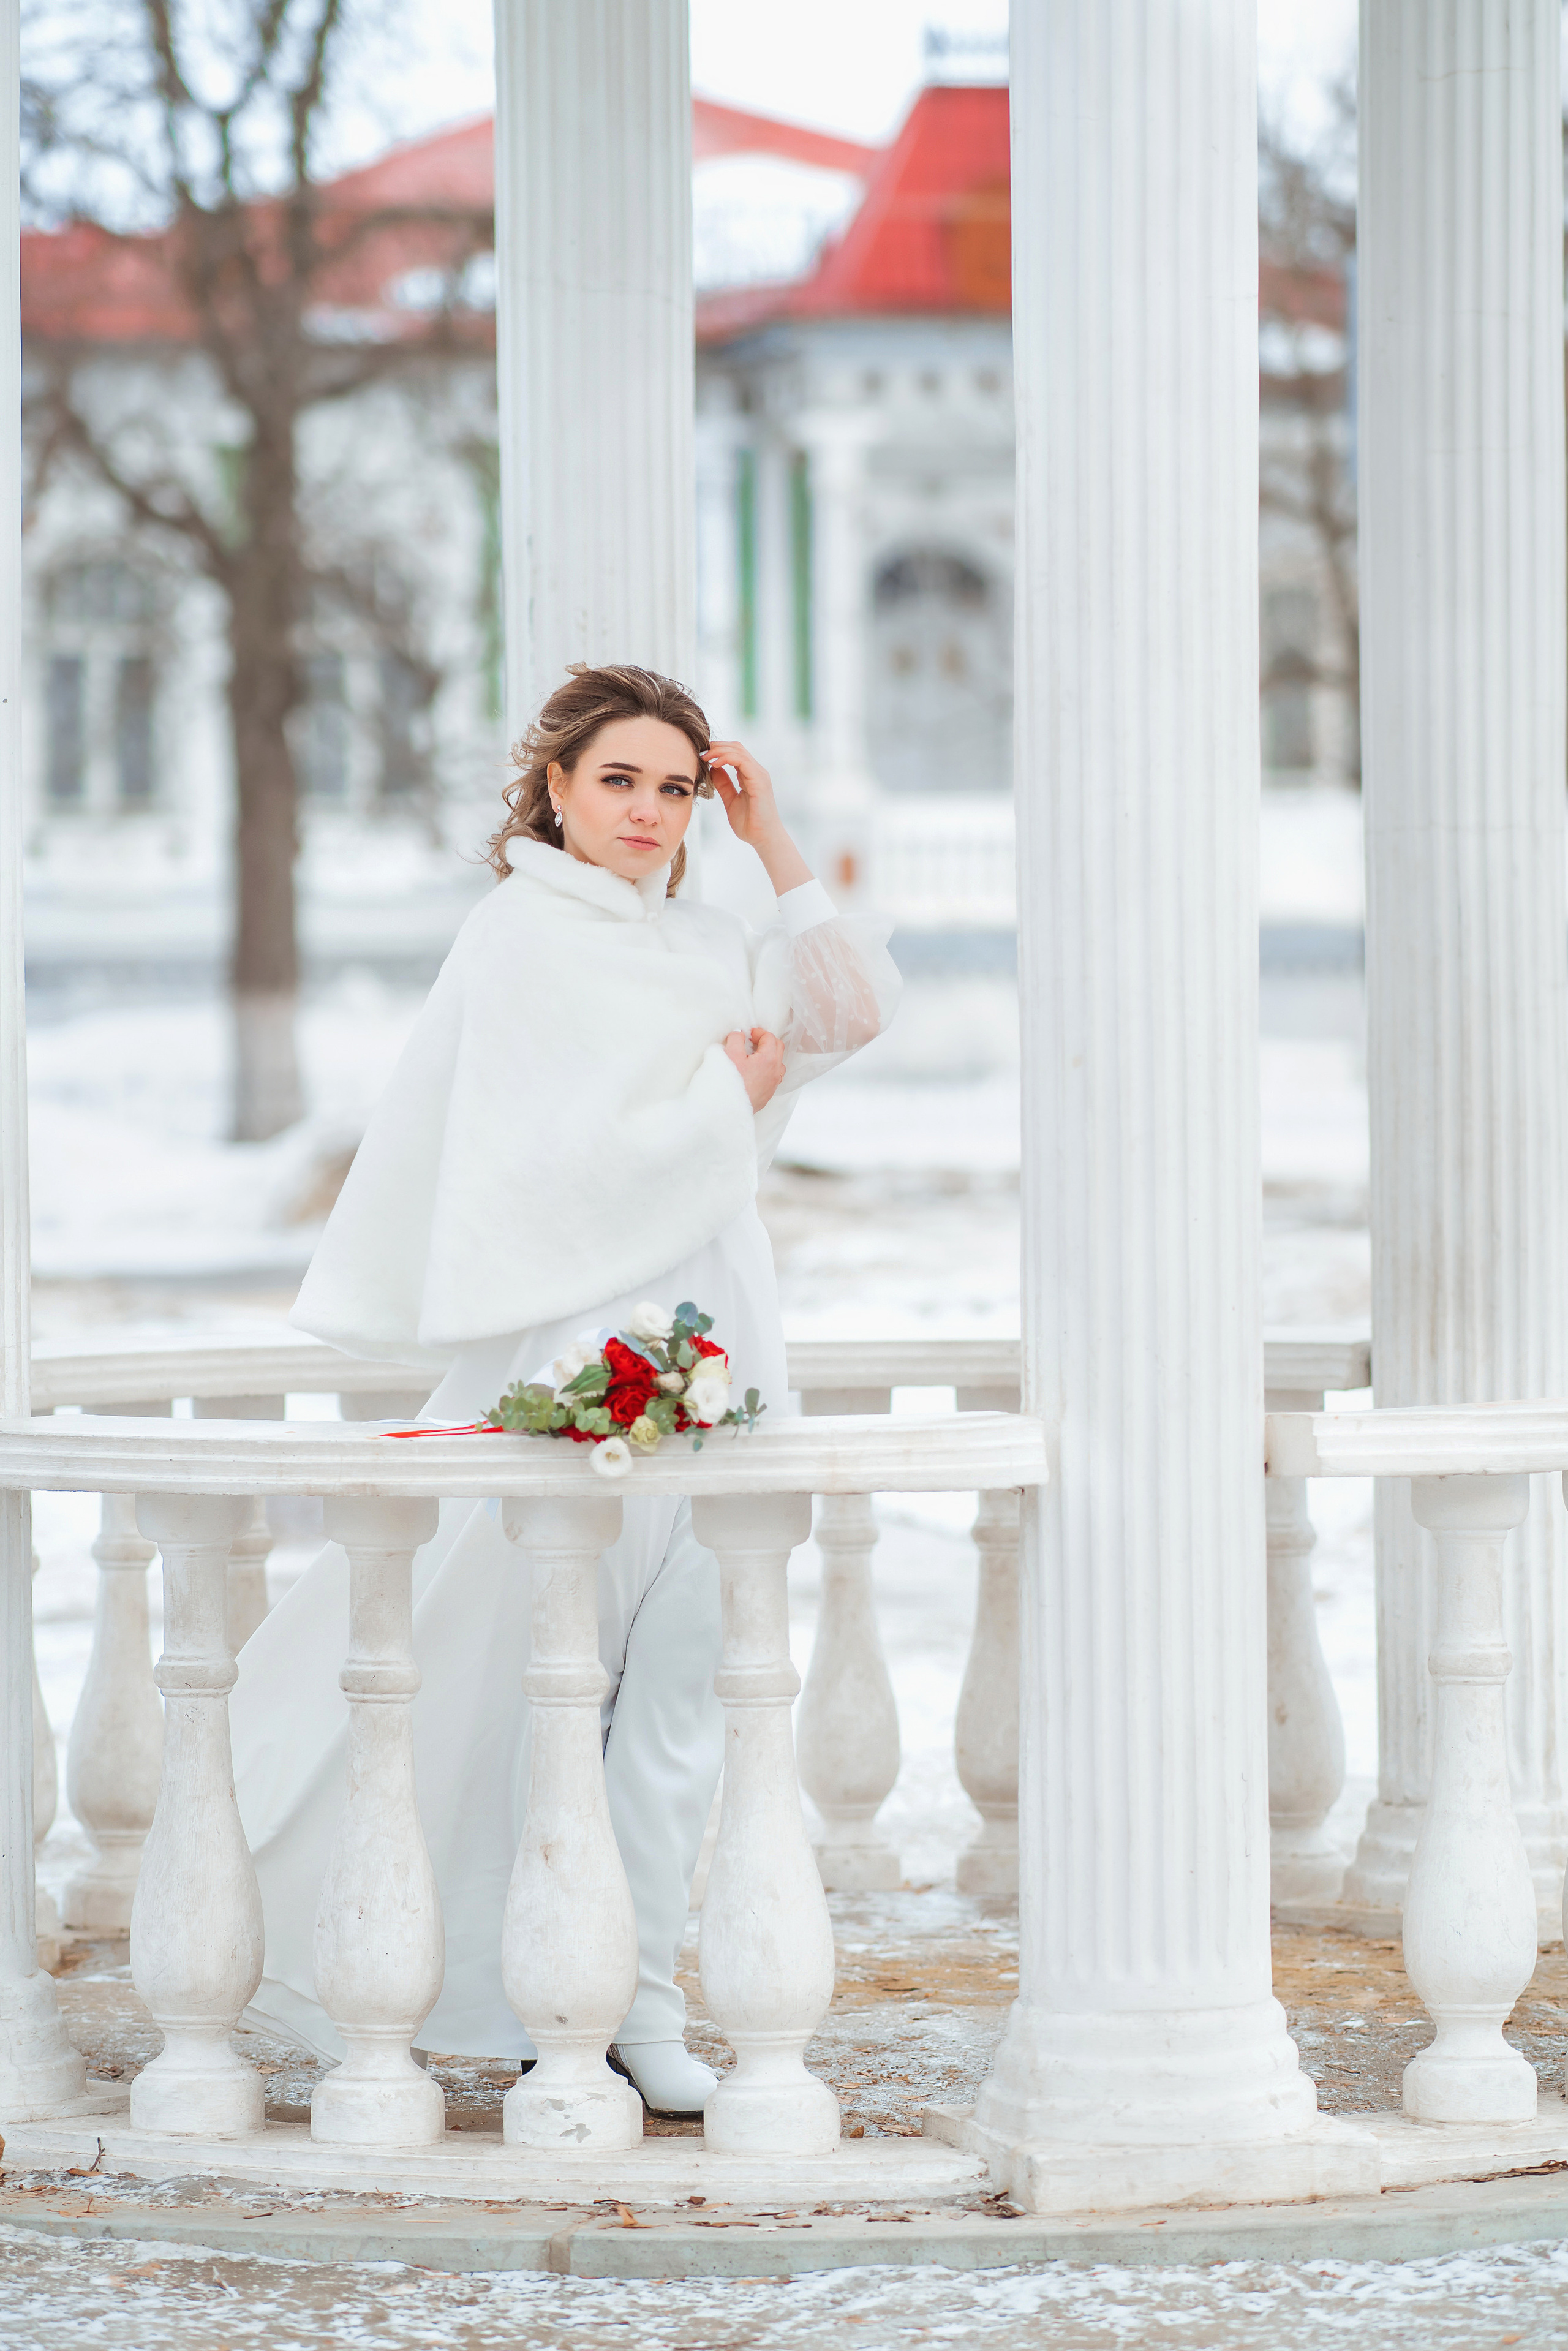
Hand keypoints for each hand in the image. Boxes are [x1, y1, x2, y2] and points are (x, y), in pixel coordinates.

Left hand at [703, 740, 811, 894]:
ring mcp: (759, 775)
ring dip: (719, 750)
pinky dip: (727, 758)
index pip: (734, 753)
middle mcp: (756, 771)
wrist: (763, 838)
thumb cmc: (750, 823)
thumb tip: (713, 769)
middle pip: (736, 747)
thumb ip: (723, 785)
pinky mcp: (760, 781)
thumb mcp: (731, 800)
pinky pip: (743, 761)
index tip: (701, 756)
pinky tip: (715, 763)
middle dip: (717, 746)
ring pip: (739, 751)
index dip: (717, 750)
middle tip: (701, 752)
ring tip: (705, 756)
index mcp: (750, 775)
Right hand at [724, 1026, 784, 1111]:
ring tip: (753, 1056)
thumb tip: (739, 1034)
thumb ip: (736, 1039)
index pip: (770, 1038)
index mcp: (769, 1059)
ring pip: (778, 1064)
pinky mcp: (767, 1094)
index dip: (758, 1032)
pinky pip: (773, 1077)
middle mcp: (775, 1071)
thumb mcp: (730, 1055)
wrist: (728, 1109)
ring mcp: (773, 1084)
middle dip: (766, 1041)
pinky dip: (767, 1069)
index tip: (747, 1034)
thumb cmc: (730, 1083)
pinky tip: (754, 1072)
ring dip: (769, 1056)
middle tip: (751, 1041)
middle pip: (778, 1048)